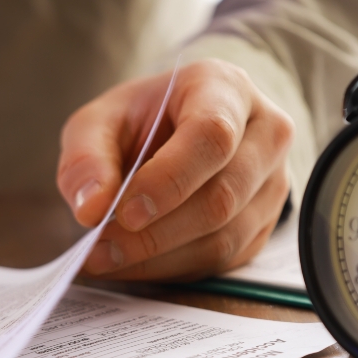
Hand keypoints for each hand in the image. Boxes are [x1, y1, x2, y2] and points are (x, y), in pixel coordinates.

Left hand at [56, 59, 293, 280]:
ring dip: (159, 258)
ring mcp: (272, 183)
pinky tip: (134, 264)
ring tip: (107, 258)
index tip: (124, 212)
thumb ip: (86, 158)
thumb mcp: (98, 123)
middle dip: (154, 232)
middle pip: (222, 196)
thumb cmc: (141, 122)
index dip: (169, 180)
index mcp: (226, 88)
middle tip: (100, 248)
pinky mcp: (264, 224)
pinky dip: (172, 269)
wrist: (172, 134)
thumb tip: (91, 208)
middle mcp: (265, 134)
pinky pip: (224, 260)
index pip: (213, 136)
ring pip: (225, 237)